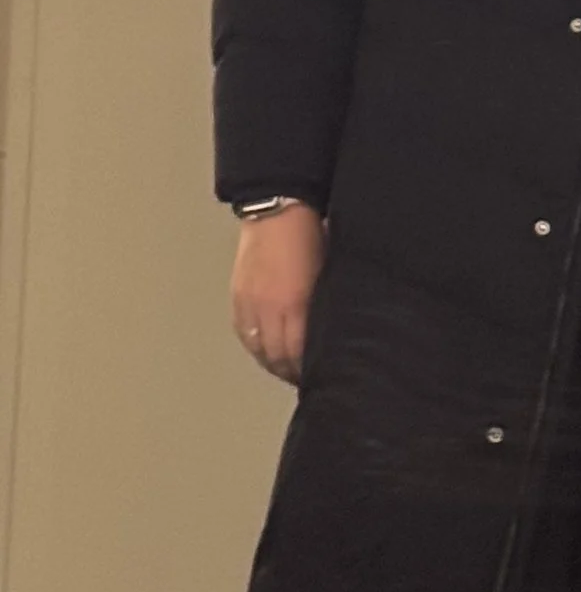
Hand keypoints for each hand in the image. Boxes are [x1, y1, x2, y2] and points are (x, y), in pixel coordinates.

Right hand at [231, 204, 324, 384]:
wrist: (277, 210)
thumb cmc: (313, 236)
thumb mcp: (327, 274)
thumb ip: (325, 305)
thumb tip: (331, 331)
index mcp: (295, 304)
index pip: (298, 353)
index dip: (307, 370)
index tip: (321, 378)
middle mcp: (268, 309)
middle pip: (277, 357)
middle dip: (292, 373)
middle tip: (307, 381)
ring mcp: (249, 304)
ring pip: (259, 350)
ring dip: (274, 364)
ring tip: (289, 372)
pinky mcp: (238, 297)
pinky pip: (245, 334)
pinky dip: (257, 348)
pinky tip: (267, 353)